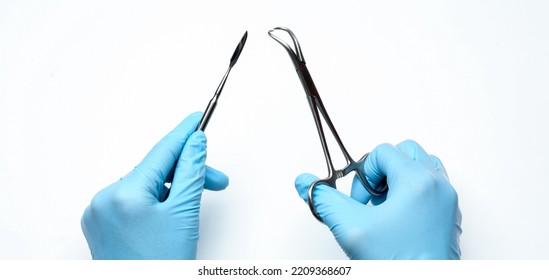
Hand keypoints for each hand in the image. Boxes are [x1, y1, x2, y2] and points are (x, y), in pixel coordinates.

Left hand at [81, 112, 228, 258]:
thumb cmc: (164, 267)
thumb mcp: (186, 215)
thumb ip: (192, 172)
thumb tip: (195, 142)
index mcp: (124, 195)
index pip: (162, 152)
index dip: (184, 133)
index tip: (197, 118)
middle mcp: (105, 200)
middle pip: (155, 171)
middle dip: (187, 173)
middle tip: (216, 180)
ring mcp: (99, 214)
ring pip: (145, 186)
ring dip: (173, 189)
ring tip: (193, 205)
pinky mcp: (101, 226)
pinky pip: (132, 201)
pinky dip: (154, 201)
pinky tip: (171, 213)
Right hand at [295, 140, 461, 258]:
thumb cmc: (399, 265)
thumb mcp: (350, 227)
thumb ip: (323, 199)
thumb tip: (305, 183)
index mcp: (418, 182)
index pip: (383, 152)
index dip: (362, 174)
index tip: (359, 199)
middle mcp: (438, 187)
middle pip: (405, 153)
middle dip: (382, 172)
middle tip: (371, 199)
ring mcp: (447, 201)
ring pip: (420, 167)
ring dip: (397, 180)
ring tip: (385, 208)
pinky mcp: (448, 215)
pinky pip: (430, 188)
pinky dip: (411, 194)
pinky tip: (397, 219)